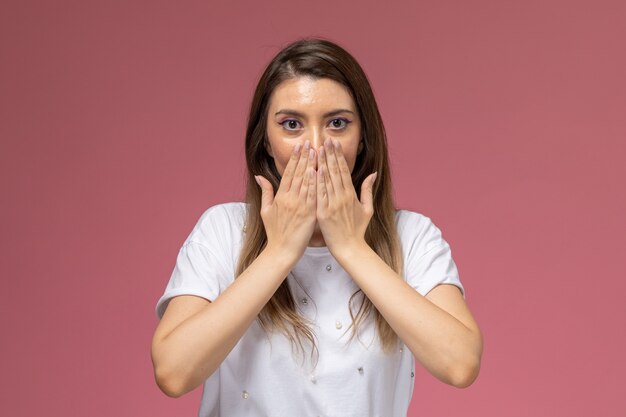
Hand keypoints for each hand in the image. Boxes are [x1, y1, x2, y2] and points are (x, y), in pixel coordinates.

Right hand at [255, 141, 316, 258]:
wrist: (282, 251)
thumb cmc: (275, 232)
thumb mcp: (266, 211)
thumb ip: (265, 192)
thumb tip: (259, 176)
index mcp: (280, 197)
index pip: (288, 173)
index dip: (294, 159)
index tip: (300, 146)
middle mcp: (289, 199)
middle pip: (298, 174)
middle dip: (304, 157)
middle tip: (310, 142)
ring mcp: (299, 206)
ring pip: (306, 182)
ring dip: (311, 165)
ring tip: (317, 152)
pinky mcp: (308, 214)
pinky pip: (313, 196)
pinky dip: (316, 183)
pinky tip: (319, 172)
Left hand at [316, 138, 376, 255]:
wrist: (349, 248)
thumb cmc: (358, 229)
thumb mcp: (367, 208)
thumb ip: (368, 189)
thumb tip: (373, 173)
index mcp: (351, 195)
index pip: (344, 170)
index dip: (338, 156)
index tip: (334, 143)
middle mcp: (342, 197)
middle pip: (335, 171)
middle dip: (330, 154)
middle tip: (325, 139)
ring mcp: (332, 205)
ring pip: (326, 180)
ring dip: (322, 163)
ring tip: (318, 149)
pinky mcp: (323, 213)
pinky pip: (319, 195)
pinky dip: (316, 182)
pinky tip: (313, 170)